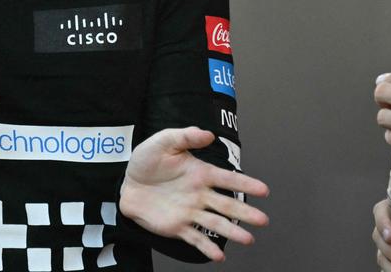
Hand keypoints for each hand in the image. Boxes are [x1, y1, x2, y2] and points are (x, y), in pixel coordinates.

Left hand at [119, 127, 269, 260]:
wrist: (127, 183)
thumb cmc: (147, 160)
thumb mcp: (164, 141)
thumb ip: (186, 136)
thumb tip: (209, 134)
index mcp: (200, 173)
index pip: (227, 179)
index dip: (246, 184)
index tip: (263, 190)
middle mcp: (199, 194)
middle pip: (227, 205)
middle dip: (246, 212)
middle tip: (263, 220)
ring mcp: (190, 212)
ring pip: (215, 223)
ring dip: (232, 232)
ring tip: (247, 239)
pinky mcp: (177, 227)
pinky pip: (194, 238)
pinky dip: (207, 248)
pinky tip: (219, 257)